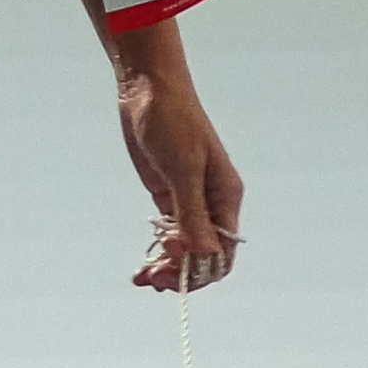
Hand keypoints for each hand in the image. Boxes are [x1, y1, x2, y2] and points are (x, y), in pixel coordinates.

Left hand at [117, 62, 243, 290]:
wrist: (148, 87)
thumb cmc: (172, 118)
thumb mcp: (183, 166)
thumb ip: (192, 212)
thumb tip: (202, 254)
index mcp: (225, 197)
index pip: (223, 251)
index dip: (200, 270)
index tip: (172, 271)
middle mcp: (212, 204)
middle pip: (204, 256)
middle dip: (181, 273)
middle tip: (152, 280)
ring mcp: (190, 201)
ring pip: (185, 249)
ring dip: (167, 268)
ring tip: (142, 279)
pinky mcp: (168, 197)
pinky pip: (170, 236)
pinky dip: (158, 253)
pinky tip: (142, 266)